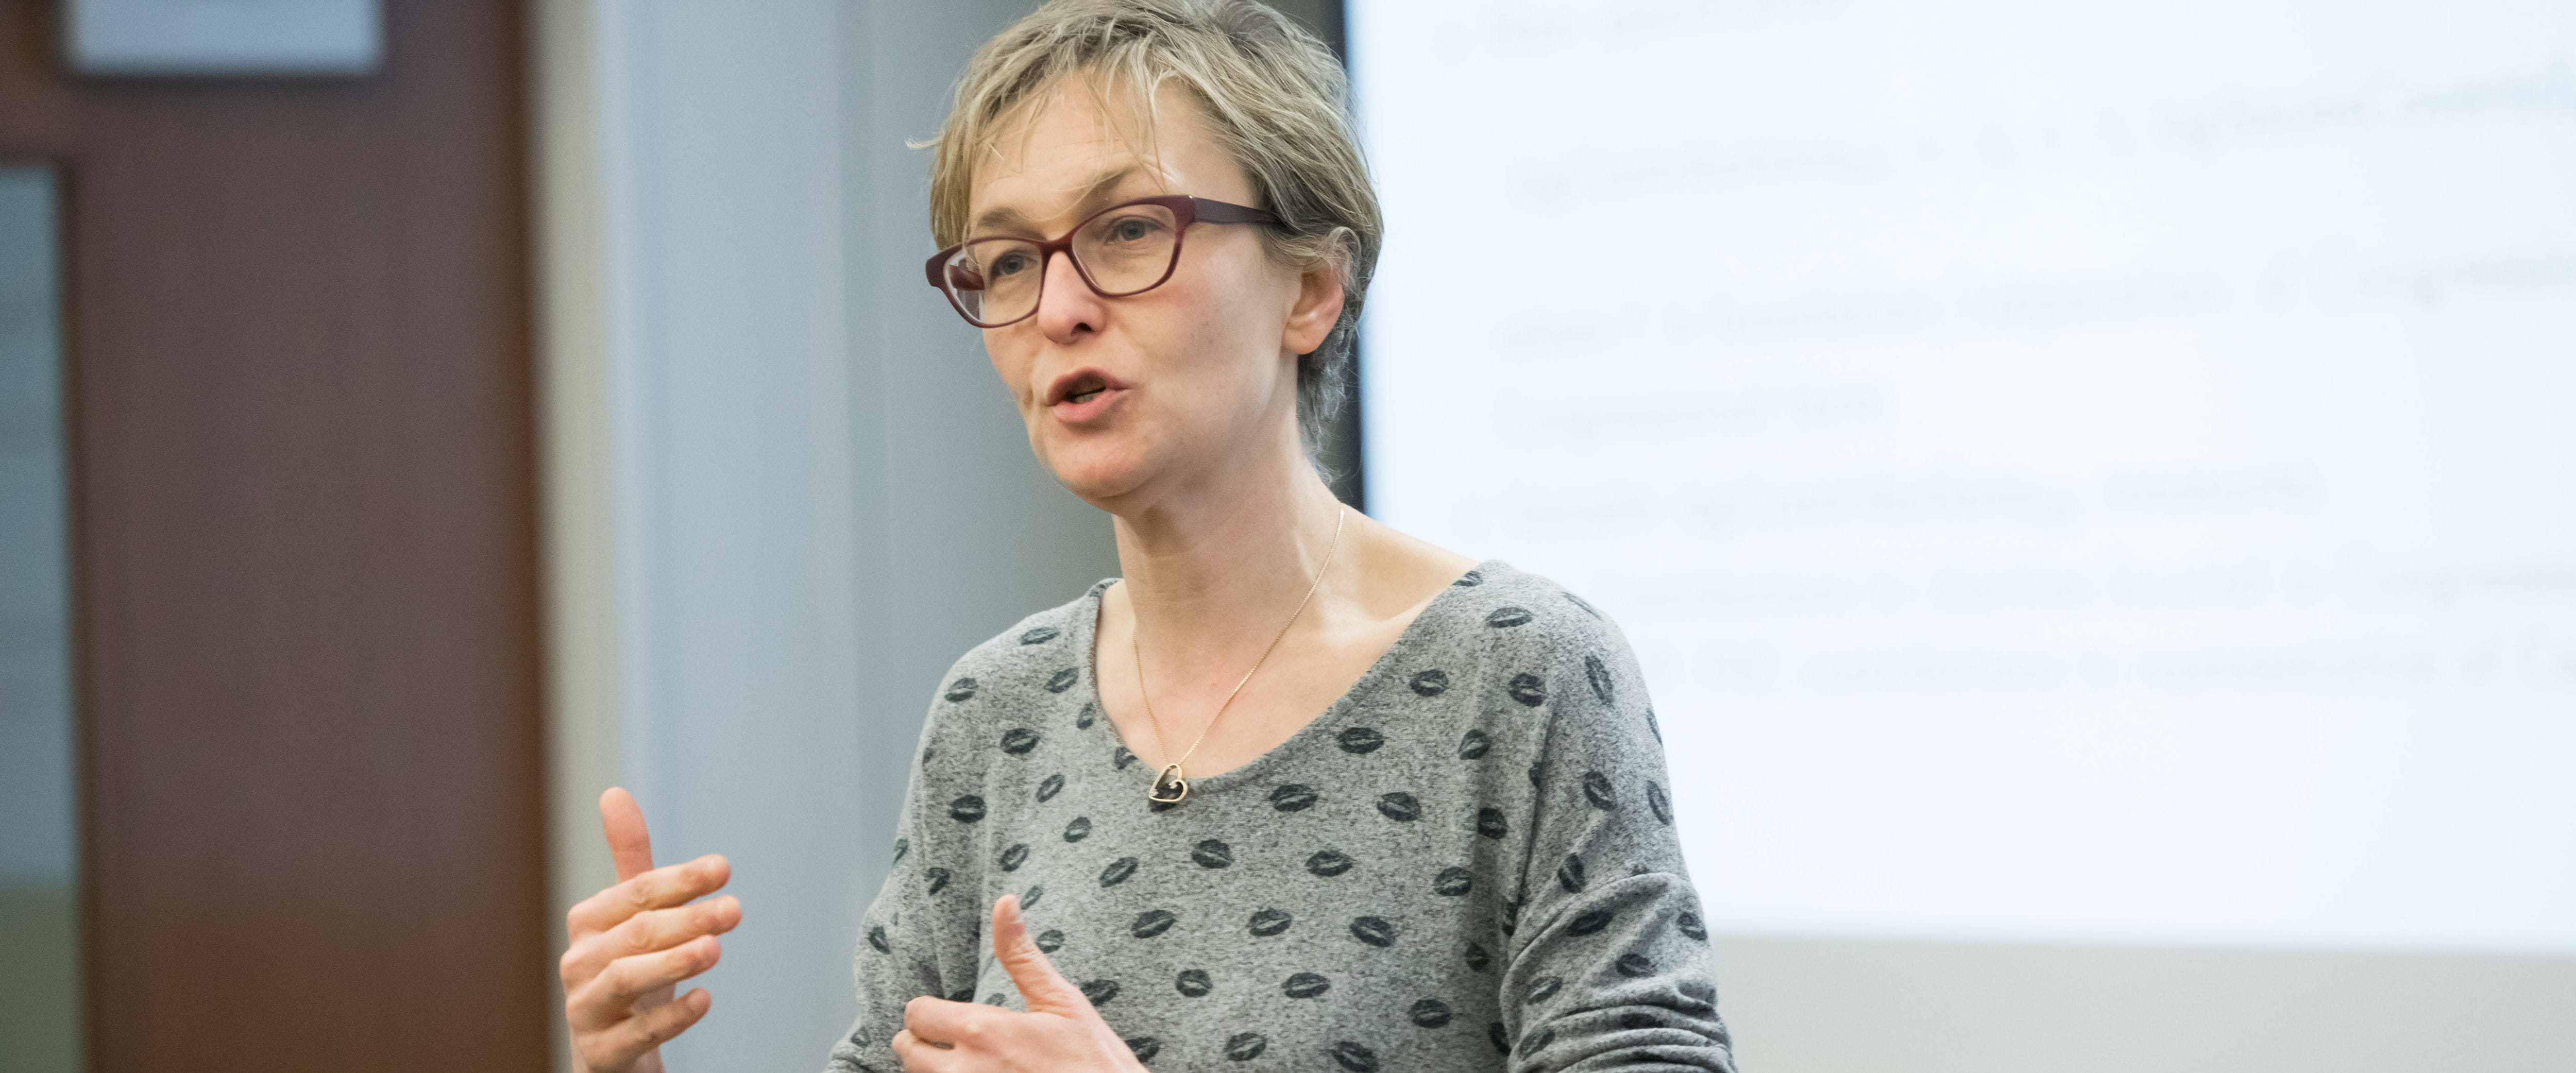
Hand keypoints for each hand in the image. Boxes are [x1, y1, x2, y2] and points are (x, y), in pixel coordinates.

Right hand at [561, 787, 741, 1072]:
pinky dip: (671, 1016)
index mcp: (590, 922)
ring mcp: (586, 1009)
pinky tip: (703, 1000)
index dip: (680, 879)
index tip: (723, 869)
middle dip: (687, 919)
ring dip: (674, 961)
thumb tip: (614, 794)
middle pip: (636, 933)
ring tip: (715, 949)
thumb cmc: (628, 971)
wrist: (612, 1048)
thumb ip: (632, 860)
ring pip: (626, 979)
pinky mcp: (600, 1052)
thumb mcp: (633, 917)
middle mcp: (580, 962)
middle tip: (734, 911)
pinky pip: (634, 1034)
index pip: (636, 893)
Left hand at [890, 894, 1147, 1072]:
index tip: (945, 1015)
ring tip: (967, 1063)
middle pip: (907, 1051)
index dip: (927, 1011)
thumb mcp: (1061, 1001)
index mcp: (982, 1031)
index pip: (916, 1014)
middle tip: (952, 1041)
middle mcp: (965, 1071)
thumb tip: (1004, 904)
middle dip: (922, 1041)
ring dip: (935, 1069)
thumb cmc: (1093, 1061)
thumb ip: (1021, 955)